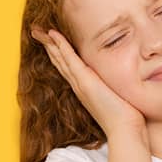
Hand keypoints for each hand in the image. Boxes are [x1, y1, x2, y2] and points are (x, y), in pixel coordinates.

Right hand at [30, 27, 146, 138]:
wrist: (125, 130)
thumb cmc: (125, 117)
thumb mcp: (117, 98)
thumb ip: (114, 89)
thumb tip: (122, 83)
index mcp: (85, 89)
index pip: (68, 67)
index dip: (58, 54)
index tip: (51, 41)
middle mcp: (79, 86)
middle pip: (59, 62)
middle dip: (48, 46)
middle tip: (37, 32)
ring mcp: (80, 83)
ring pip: (61, 58)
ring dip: (49, 43)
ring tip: (38, 31)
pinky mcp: (85, 81)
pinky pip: (70, 59)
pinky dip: (61, 46)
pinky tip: (53, 35)